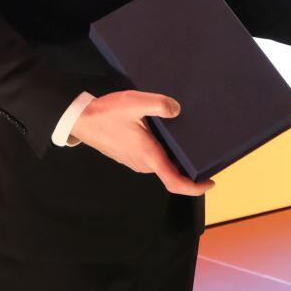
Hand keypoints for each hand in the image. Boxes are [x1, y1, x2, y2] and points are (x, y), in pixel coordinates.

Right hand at [69, 90, 211, 196]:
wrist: (81, 120)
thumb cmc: (106, 113)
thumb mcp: (134, 103)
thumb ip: (158, 104)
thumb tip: (177, 109)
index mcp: (148, 156)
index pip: (175, 181)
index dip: (194, 187)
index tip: (209, 182)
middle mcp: (143, 164)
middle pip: (171, 172)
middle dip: (188, 166)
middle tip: (203, 151)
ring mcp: (135, 162)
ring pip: (161, 164)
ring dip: (174, 157)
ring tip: (185, 139)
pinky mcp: (129, 156)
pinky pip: (152, 158)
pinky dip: (163, 152)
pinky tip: (164, 134)